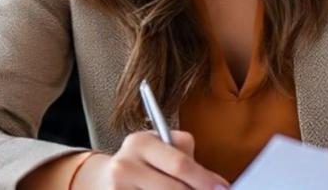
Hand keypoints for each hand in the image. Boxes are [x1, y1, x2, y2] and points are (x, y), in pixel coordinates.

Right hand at [98, 130, 229, 189]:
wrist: (106, 177)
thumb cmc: (144, 161)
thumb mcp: (162, 149)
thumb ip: (188, 159)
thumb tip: (218, 184)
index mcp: (141, 143)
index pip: (179, 163)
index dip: (204, 179)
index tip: (222, 189)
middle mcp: (125, 165)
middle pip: (173, 189)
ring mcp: (118, 188)